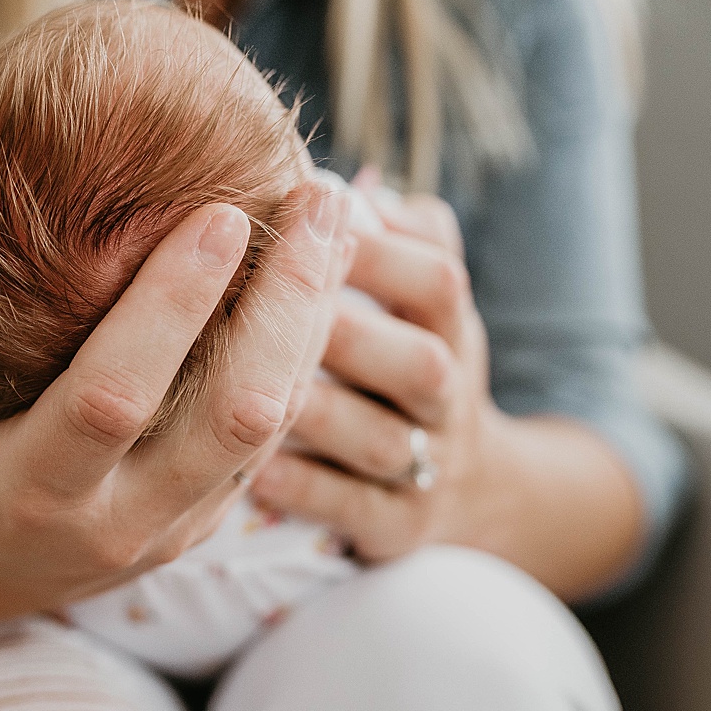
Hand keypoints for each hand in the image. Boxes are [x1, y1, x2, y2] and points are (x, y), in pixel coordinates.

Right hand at [0, 183, 350, 618]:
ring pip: (277, 428)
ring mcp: (178, 527)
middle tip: (318, 197)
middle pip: (234, 417)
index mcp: (31, 488)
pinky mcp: (215, 519)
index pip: (113, 396)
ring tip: (342, 216)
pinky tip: (325, 273)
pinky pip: (281, 436)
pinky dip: (309, 351)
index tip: (218, 212)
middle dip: (287, 304)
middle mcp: (117, 521)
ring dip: (318, 320)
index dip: (168, 309)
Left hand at [251, 190, 514, 562]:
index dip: (376, 254)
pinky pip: (352, 510)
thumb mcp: (415, 293)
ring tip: (236, 385)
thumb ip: (388, 233)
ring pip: (381, 441)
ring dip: (314, 410)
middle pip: (420, 364)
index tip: (299, 226)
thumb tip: (341, 180)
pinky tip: (246, 467)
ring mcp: (428, 468)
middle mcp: (448, 396)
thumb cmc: (402, 356)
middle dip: (345, 332)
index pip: (437, 282)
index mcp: (448, 326)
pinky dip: (303, 487)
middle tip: (258, 301)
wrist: (474, 486)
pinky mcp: (400, 530)